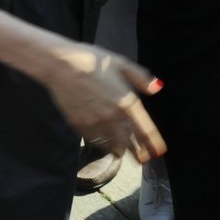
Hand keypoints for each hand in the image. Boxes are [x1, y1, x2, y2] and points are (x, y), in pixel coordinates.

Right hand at [41, 43, 165, 162]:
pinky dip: (101, 143)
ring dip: (118, 149)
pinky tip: (103, 143)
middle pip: (127, 142)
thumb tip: (156, 89)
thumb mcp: (121, 64)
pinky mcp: (78, 124)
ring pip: (110, 143)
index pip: (143, 129)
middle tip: (142, 159)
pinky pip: (94, 139)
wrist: (61, 65)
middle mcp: (111, 116)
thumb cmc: (92, 60)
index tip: (158, 153)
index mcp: (125, 101)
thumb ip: (140, 78)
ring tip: (122, 153)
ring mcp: (94, 122)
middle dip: (136, 152)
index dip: (152, 143)